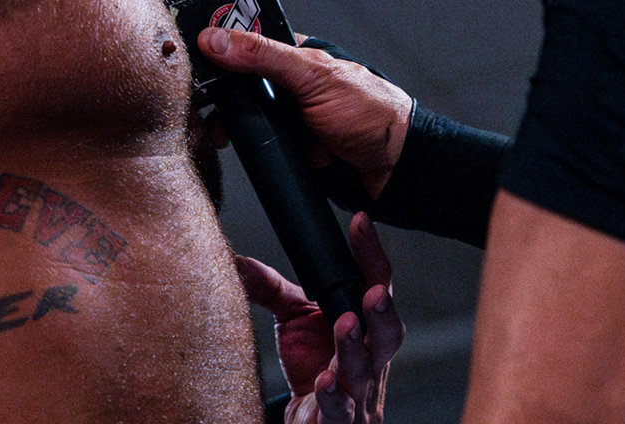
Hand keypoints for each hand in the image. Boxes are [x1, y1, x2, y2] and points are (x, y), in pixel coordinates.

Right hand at [197, 29, 412, 197]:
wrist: (397, 169)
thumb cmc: (371, 113)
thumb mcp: (312, 78)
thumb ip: (263, 57)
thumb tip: (216, 39)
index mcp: (296, 55)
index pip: (245, 41)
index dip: (218, 49)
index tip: (191, 58)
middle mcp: (289, 84)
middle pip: (239, 85)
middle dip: (225, 99)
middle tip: (205, 107)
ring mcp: (289, 118)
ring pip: (246, 119)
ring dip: (241, 129)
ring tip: (234, 133)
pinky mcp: (289, 148)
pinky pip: (260, 148)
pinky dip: (258, 152)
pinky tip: (255, 152)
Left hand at [238, 214, 402, 423]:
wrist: (309, 420)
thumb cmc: (311, 365)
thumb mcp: (293, 320)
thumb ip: (271, 289)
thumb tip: (236, 260)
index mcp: (363, 327)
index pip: (375, 287)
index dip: (371, 256)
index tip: (360, 221)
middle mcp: (369, 361)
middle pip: (388, 336)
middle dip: (383, 313)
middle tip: (373, 291)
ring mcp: (358, 395)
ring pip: (365, 373)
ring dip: (356, 350)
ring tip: (346, 325)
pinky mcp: (338, 423)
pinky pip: (341, 412)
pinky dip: (335, 398)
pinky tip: (324, 382)